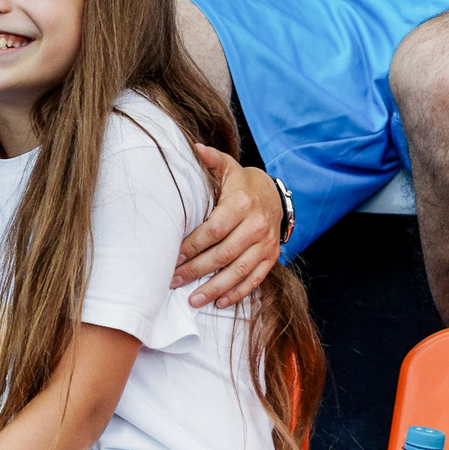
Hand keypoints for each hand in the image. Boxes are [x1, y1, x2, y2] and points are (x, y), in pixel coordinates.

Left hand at [175, 143, 283, 304]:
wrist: (275, 195)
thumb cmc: (242, 184)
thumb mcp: (229, 168)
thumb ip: (212, 160)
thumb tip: (195, 148)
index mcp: (242, 203)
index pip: (215, 229)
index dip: (194, 245)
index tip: (174, 257)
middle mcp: (257, 225)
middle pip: (224, 253)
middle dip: (197, 270)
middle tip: (174, 281)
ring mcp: (266, 244)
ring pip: (239, 270)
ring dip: (215, 288)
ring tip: (193, 300)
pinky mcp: (271, 257)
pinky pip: (255, 278)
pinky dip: (237, 292)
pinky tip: (219, 302)